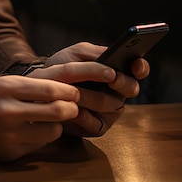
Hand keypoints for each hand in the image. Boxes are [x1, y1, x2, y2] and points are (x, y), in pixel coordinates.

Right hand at [0, 75, 79, 161]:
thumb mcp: (3, 83)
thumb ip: (31, 87)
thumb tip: (64, 92)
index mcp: (6, 87)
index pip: (49, 89)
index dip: (68, 92)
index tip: (74, 92)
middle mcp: (8, 111)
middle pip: (56, 112)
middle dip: (71, 109)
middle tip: (73, 107)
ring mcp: (9, 134)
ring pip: (52, 132)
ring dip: (57, 125)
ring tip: (51, 119)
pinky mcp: (9, 153)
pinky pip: (38, 146)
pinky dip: (40, 138)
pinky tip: (33, 130)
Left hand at [31, 42, 149, 137]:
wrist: (41, 86)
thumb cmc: (61, 67)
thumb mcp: (75, 54)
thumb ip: (94, 53)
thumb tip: (111, 58)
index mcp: (115, 71)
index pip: (137, 69)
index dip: (140, 67)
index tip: (136, 64)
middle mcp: (117, 92)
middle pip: (131, 88)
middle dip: (122, 82)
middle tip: (112, 77)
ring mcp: (109, 111)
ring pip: (113, 106)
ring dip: (95, 97)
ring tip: (79, 91)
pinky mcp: (97, 127)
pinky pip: (97, 124)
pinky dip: (84, 116)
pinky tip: (74, 109)